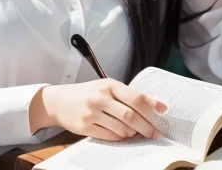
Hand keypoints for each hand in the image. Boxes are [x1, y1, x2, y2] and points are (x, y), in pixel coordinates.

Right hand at [29, 79, 168, 140]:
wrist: (57, 101)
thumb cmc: (86, 94)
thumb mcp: (104, 87)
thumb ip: (125, 95)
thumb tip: (153, 106)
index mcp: (108, 85)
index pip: (135, 97)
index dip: (152, 105)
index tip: (164, 111)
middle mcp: (100, 98)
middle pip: (132, 116)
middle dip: (147, 127)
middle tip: (155, 133)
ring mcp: (92, 113)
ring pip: (123, 129)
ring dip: (133, 133)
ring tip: (135, 132)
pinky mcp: (86, 127)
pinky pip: (111, 136)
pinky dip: (121, 137)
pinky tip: (122, 134)